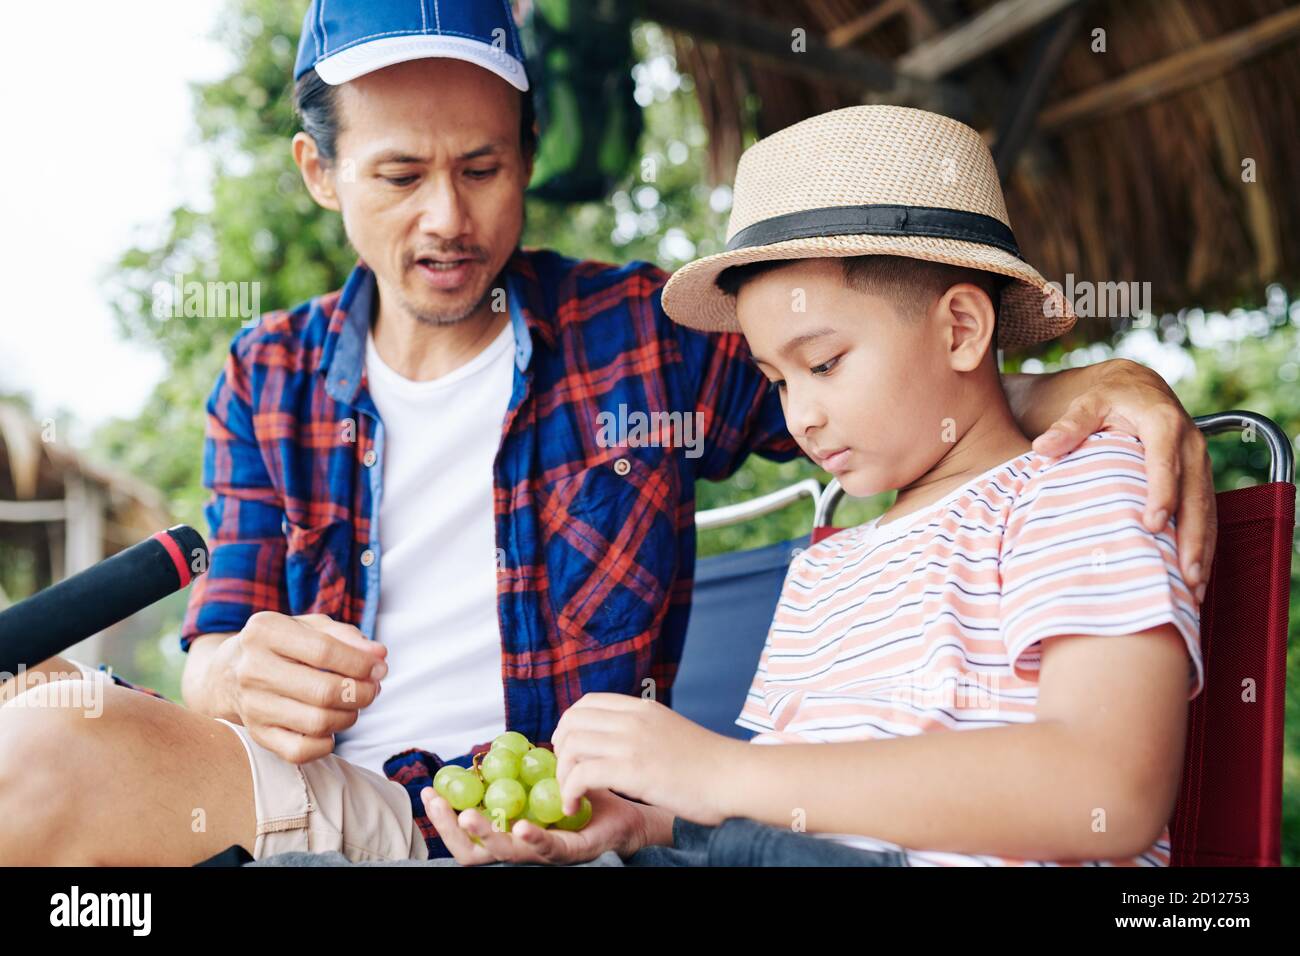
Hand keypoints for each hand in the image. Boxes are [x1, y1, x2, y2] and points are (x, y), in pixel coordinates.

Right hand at [223, 611, 385, 763]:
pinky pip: (300, 752)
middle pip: (323, 691)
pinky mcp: (256, 735)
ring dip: (349, 717)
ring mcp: (252, 705)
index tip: (380, 668)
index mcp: (265, 631)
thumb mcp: (308, 627)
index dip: (361, 663)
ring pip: (317, 723)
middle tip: (372, 689)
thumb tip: (378, 656)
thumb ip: (346, 636)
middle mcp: (252, 669)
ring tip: (353, 705)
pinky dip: (326, 744)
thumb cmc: (281, 646)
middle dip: (361, 693)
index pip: (324, 651)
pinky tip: (330, 727)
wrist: (227, 675)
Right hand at [420, 786, 661, 864]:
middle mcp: (523, 847)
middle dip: (450, 830)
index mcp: (512, 831)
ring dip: (484, 835)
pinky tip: (519, 825)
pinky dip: (531, 838)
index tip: (429, 792)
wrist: (629, 813)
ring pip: (505, 853)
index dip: (444, 817)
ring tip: (468, 816)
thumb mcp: (546, 782)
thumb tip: (500, 747)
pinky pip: (547, 849)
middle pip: (474, 851)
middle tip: (438, 804)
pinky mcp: (571, 852)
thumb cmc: (585, 799)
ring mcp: (545, 853)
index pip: (467, 833)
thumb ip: (523, 773)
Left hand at [552, 693, 736, 824]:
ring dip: (562, 775)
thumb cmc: (708, 764)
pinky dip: (570, 792)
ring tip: (570, 795)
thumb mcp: (670, 730)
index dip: (569, 725)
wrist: (734, 778)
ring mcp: (632, 743)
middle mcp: (633, 719)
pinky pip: (581, 775)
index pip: (587, 702)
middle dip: (560, 750)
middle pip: (572, 722)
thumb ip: (643, 729)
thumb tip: (618, 739)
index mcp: (642, 708)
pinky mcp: (633, 771)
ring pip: (571, 747)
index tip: (571, 749)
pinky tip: (576, 806)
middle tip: (566, 774)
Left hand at [1030, 359, 1216, 600]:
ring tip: (1195, 588)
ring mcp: (1200, 462)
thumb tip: (1041, 447)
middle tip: (1184, 574)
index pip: (1164, 463)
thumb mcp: (1087, 404)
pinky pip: (1207, 513)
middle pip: (1194, 494)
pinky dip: (1204, 545)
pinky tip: (1197, 577)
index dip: (1162, 494)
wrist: (1140, 387)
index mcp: (1163, 424)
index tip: (1152, 525)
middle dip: (1192, 536)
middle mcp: (1190, 444)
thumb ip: (1068, 425)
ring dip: (1202, 549)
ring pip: (1206, 509)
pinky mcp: (1200, 477)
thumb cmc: (1108, 399)